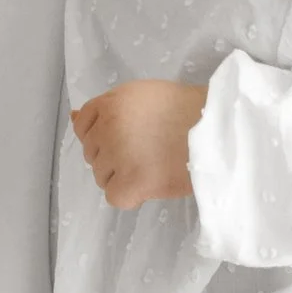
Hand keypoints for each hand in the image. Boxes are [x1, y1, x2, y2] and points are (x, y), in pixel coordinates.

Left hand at [70, 79, 205, 208]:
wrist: (220, 131)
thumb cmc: (188, 112)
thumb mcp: (143, 96)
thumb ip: (109, 108)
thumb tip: (72, 118)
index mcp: (112, 102)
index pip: (83, 124)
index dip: (101, 136)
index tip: (123, 140)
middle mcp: (109, 127)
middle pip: (92, 153)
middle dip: (113, 157)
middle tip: (146, 153)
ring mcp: (118, 155)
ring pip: (101, 176)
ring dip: (122, 176)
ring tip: (153, 166)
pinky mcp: (131, 182)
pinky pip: (114, 196)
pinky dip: (130, 195)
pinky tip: (150, 184)